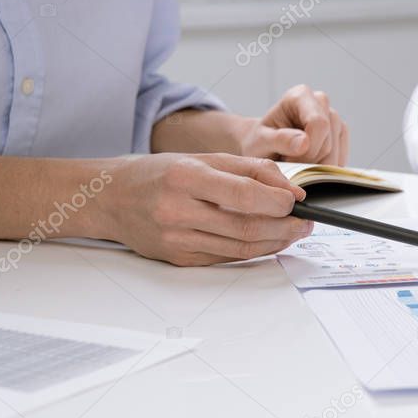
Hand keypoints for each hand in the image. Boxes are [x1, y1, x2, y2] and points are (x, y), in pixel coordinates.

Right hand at [102, 153, 311, 265]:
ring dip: (276, 242)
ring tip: (294, 231)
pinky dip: (256, 251)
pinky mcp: (180, 258)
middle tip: (306, 222)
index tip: (298, 202)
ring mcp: (177, 238)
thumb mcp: (205, 158)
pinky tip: (270, 241)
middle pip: (246, 226)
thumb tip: (292, 191)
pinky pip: (228, 257)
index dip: (278, 202)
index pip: (243, 194)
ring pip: (241, 247)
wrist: (111, 198)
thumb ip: (252, 170)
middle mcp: (178, 209)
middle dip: (285, 227)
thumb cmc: (161, 174)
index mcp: (186, 176)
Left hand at [238, 84, 348, 164]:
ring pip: (336, 153)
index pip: (319, 123)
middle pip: (328, 142)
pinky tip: (309, 165)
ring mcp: (334, 118)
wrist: (265, 146)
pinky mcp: (340, 135)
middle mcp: (321, 102)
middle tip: (289, 163)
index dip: (308, 149)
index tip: (290, 159)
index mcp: (300, 96)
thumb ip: (280, 140)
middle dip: (310, 161)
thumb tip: (305, 143)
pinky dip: (324, 169)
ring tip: (297, 163)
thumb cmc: (260, 140)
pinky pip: (340, 159)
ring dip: (316, 167)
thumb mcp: (262, 141)